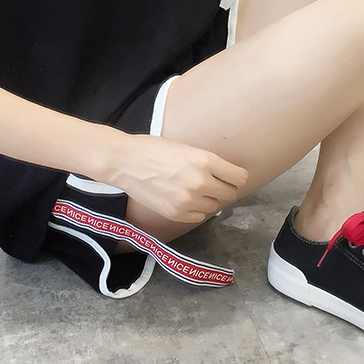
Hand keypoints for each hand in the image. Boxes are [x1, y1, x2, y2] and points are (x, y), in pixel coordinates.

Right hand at [106, 133, 248, 222]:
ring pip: (214, 206)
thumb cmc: (153, 148)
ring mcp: (188, 200)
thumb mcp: (186, 147)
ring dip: (208, 199)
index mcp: (205, 160)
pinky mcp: (176, 213)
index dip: (237, 176)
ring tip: (192, 188)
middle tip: (212, 182)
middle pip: (230, 193)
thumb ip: (207, 162)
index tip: (233, 176)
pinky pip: (199, 216)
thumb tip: (226, 175)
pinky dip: (195, 209)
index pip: (239, 177)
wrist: (125, 162)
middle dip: (224, 188)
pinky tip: (184, 198)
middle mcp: (200, 182)